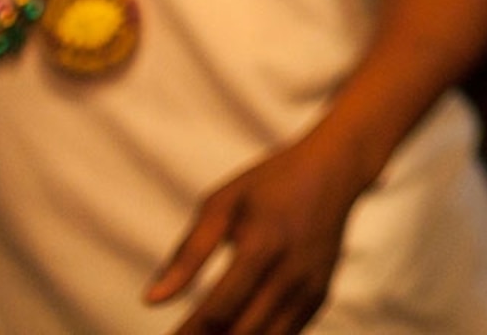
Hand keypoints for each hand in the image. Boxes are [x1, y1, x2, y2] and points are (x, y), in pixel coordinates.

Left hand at [145, 125, 367, 334]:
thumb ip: (187, 254)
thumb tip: (152, 300)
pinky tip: (234, 328)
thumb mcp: (221, 204)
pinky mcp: (319, 295)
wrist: (335, 169)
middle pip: (242, 334)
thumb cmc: (269, 184)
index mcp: (262, 246)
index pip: (218, 311)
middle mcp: (291, 273)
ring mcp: (310, 287)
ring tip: (207, 333)